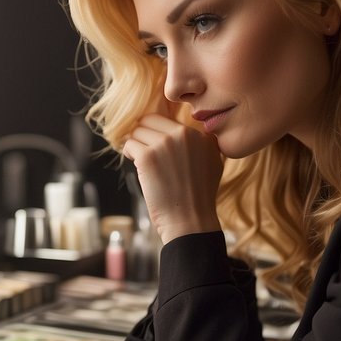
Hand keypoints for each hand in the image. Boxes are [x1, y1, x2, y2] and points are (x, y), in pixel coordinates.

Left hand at [122, 105, 223, 243]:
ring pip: (137, 131)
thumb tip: (180, 131)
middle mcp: (184, 135)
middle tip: (142, 150)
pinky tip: (136, 164)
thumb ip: (200, 143)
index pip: (167, 119)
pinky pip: (129, 144)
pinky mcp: (148, 157)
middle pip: (149, 120)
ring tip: (140, 160)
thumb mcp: (212, 163)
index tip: (153, 144)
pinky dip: (128, 153)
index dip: (156, 132)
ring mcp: (165, 144)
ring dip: (135, 144)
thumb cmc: (198, 197)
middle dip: (143, 134)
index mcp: (200, 135)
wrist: (190, 221)